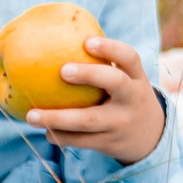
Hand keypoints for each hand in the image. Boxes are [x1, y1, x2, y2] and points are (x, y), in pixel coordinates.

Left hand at [26, 34, 167, 161]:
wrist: (150, 135)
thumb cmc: (124, 96)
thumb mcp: (126, 79)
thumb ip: (102, 64)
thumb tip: (56, 40)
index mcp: (136, 78)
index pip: (129, 57)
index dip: (110, 48)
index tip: (87, 41)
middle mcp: (132, 98)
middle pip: (115, 82)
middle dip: (89, 74)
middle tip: (62, 70)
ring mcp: (121, 122)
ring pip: (90, 120)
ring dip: (58, 118)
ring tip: (31, 116)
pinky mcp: (110, 142)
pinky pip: (83, 140)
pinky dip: (62, 137)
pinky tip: (46, 132)